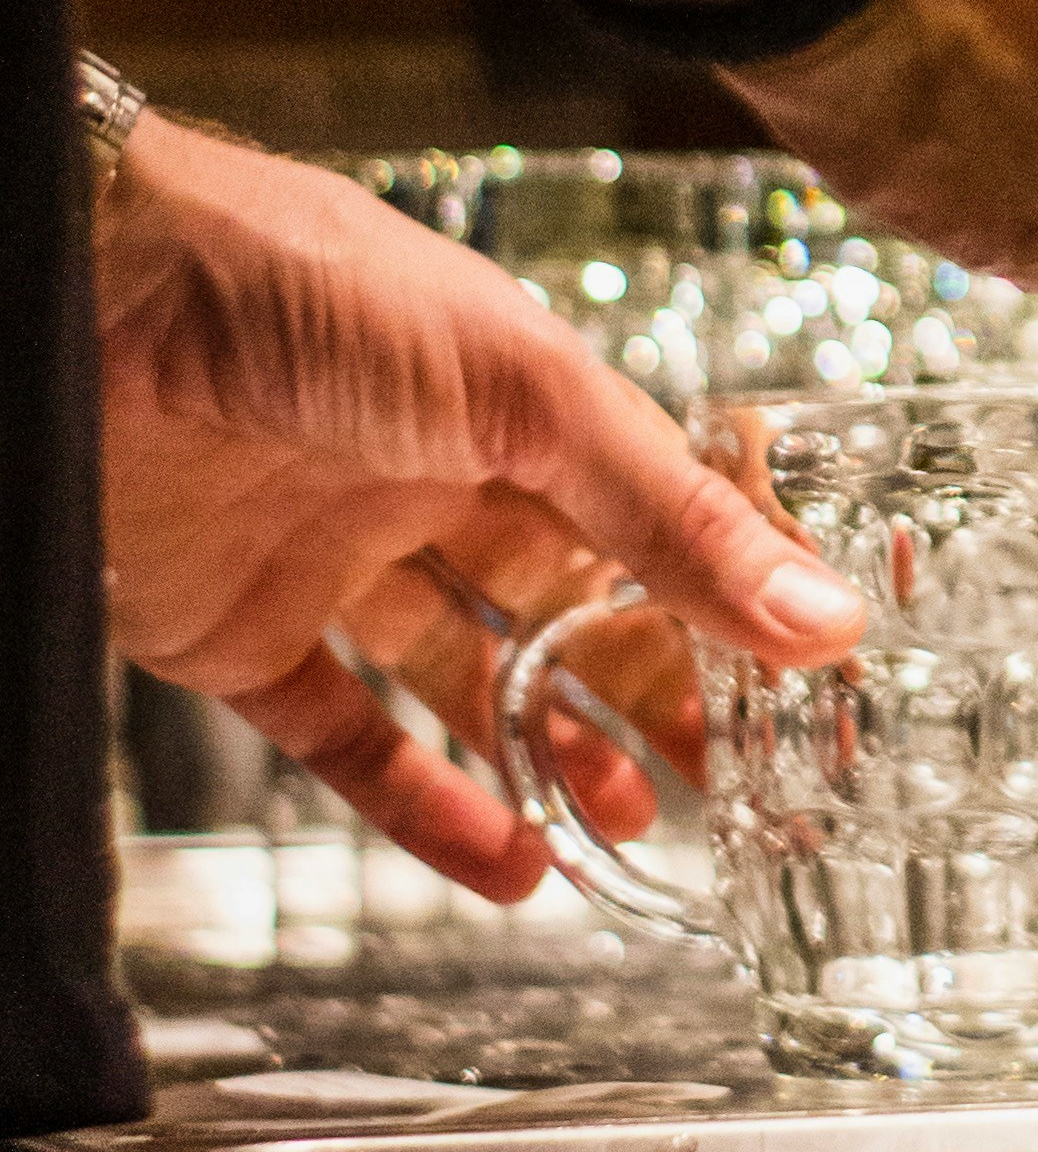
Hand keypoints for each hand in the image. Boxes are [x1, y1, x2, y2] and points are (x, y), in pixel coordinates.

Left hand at [99, 114, 866, 899]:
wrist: (101, 296)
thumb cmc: (317, 289)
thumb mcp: (529, 393)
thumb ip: (668, 516)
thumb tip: (822, 616)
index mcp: (516, 400)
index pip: (646, 509)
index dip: (720, 590)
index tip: (800, 672)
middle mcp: (433, 475)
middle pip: (568, 602)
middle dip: (651, 687)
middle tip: (733, 773)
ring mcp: (336, 556)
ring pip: (467, 676)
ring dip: (550, 751)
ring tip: (635, 825)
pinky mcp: (242, 632)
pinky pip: (345, 738)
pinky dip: (422, 808)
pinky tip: (506, 862)